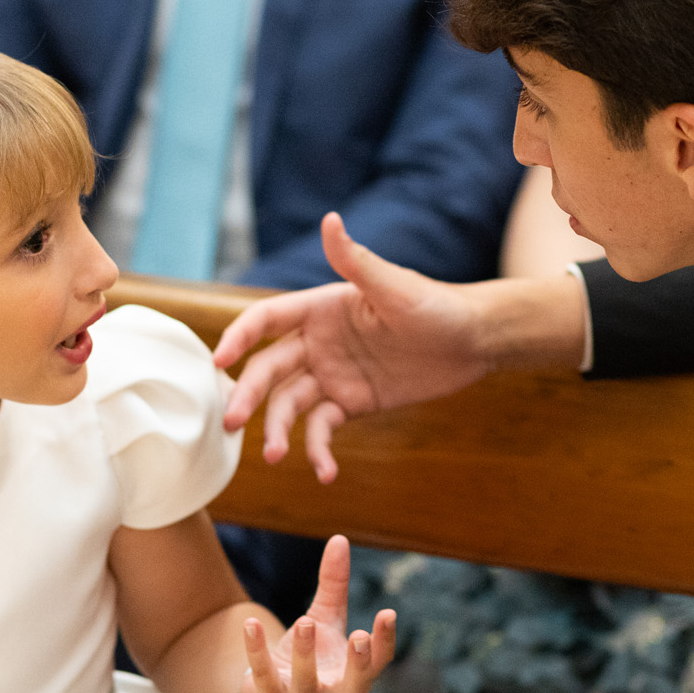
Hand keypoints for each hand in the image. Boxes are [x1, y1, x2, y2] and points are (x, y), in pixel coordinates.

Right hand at [213, 213, 495, 480]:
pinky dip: (319, 450)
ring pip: (290, 404)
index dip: (241, 337)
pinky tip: (325, 472)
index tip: (220, 361)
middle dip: (248, 395)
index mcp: (321, 308)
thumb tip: (330, 220)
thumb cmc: (435, 306)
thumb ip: (356, 261)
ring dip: (278, 430)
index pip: (267, 320)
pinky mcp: (352, 403)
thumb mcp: (394, 287)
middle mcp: (319, 342)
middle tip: (230, 422)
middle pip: (270, 369)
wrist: (473, 342)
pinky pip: (323, 428)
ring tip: (276, 455)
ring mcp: (333, 375)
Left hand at [238, 536, 396, 692]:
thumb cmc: (311, 655)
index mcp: (354, 675)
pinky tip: (249, 623)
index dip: (385, 641)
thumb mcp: (325, 618)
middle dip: (358, 665)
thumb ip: (334, 584)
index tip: (387, 612)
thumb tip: (339, 539)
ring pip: (306, 683)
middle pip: (354, 687)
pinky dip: (257, 651)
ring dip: (305, 654)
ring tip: (304, 622)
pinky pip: (263, 676)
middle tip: (359, 636)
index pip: (378, 662)